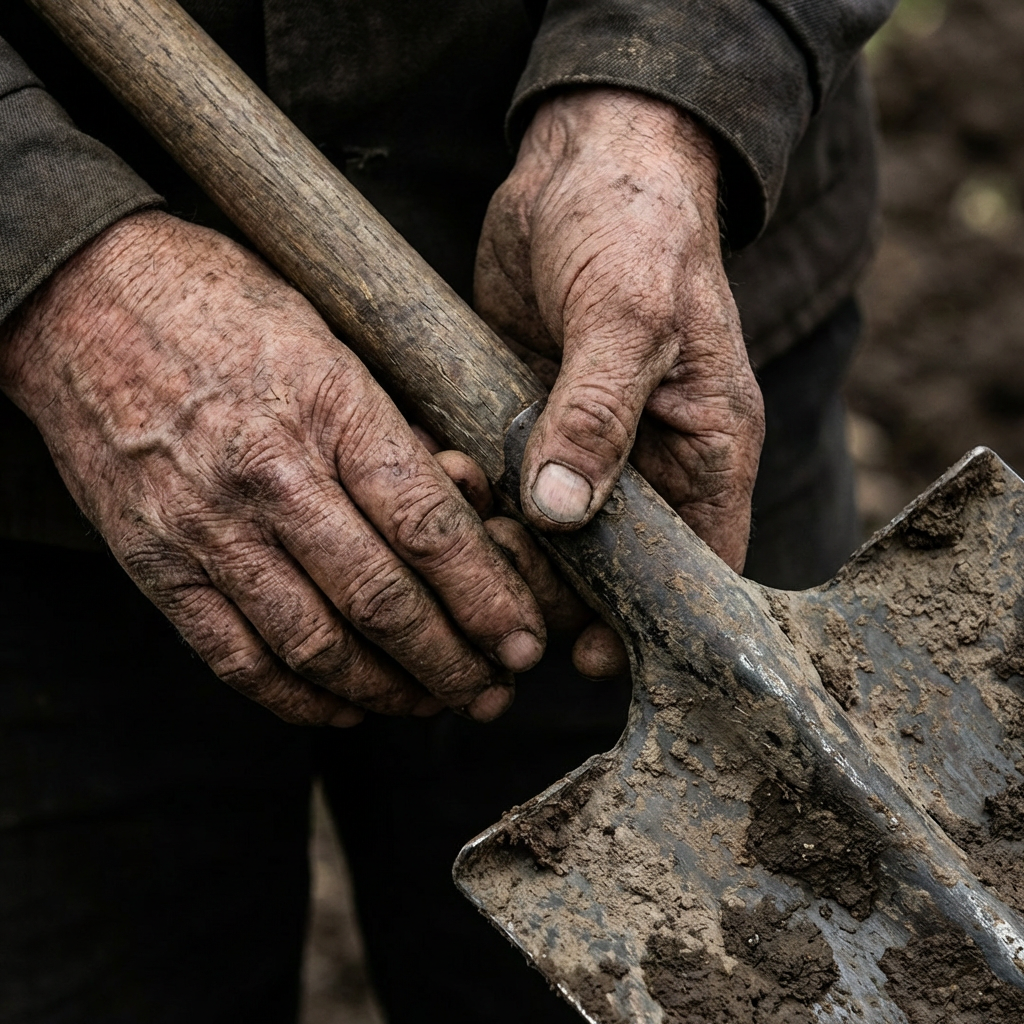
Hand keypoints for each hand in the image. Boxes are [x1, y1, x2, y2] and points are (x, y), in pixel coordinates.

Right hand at [0, 212, 545, 725]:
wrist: (87, 300)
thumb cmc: (229, 310)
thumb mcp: (334, 344)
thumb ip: (395, 436)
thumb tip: (465, 505)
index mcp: (327, 408)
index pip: (426, 526)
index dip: (486, 598)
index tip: (525, 640)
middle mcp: (267, 476)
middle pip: (380, 600)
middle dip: (451, 663)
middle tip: (494, 692)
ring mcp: (204, 527)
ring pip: (314, 644)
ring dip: (386, 693)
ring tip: (433, 706)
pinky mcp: (154, 565)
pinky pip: (234, 659)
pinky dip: (297, 699)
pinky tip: (345, 709)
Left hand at [475, 88, 764, 675]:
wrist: (582, 158)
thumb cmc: (635, 227)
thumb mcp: (629, 316)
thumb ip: (599, 415)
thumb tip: (563, 514)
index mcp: (703, 447)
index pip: (694, 564)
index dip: (650, 621)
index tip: (591, 656)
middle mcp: (646, 457)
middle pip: (610, 565)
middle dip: (557, 590)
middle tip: (502, 596)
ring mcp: (582, 440)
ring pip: (547, 533)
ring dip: (504, 547)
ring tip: (464, 541)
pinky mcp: (528, 416)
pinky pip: (502, 481)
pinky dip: (471, 497)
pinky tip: (444, 485)